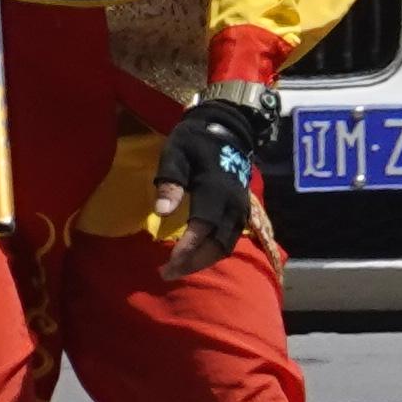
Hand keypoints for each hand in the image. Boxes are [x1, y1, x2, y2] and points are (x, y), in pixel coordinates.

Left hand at [146, 76, 289, 280]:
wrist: (226, 129)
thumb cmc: (194, 141)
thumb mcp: (175, 154)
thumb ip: (169, 182)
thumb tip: (160, 213)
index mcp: (216, 189)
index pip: (203, 227)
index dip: (187, 249)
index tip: (168, 264)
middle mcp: (233, 204)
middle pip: (216, 244)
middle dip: (193, 262)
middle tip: (167, 273)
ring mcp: (240, 209)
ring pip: (225, 245)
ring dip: (203, 261)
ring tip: (179, 269)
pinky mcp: (241, 211)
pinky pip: (230, 239)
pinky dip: (213, 252)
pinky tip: (196, 256)